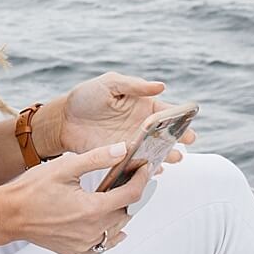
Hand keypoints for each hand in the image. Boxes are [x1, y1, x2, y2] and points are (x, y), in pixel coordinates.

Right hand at [0, 144, 151, 253]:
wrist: (9, 215)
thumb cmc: (32, 190)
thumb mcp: (65, 167)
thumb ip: (97, 158)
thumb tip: (122, 150)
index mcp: (93, 209)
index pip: (131, 195)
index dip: (142, 178)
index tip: (144, 167)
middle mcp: (92, 231)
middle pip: (127, 212)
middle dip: (132, 193)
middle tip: (131, 177)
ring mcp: (84, 244)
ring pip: (116, 229)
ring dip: (122, 212)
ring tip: (120, 196)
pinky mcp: (76, 251)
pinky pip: (102, 244)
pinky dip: (110, 233)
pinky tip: (111, 225)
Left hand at [57, 72, 196, 163]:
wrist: (64, 119)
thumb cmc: (86, 96)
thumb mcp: (110, 84)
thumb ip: (135, 85)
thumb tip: (161, 86)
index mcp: (144, 107)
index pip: (167, 113)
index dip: (180, 118)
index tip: (189, 124)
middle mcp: (142, 127)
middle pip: (166, 135)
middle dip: (178, 139)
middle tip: (186, 143)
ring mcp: (133, 144)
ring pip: (155, 152)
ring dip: (166, 155)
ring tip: (174, 157)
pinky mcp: (120, 158)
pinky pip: (137, 166)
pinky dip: (146, 169)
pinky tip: (152, 170)